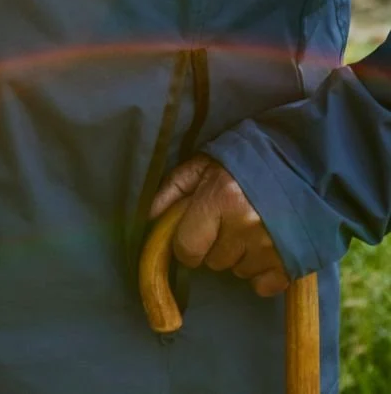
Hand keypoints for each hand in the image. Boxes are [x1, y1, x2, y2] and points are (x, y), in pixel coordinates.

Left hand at [149, 155, 290, 297]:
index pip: (187, 247)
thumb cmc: (242, 163)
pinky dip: (262, 271)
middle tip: (229, 222)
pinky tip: (267, 246)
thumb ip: (172, 189)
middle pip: (213, 261)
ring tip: (250, 228)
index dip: (186, 244)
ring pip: (238, 272)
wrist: (298, 163)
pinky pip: (262, 286)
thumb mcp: (202, 165)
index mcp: (220, 197)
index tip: (195, 233)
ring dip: (239, 256)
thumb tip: (149, 219)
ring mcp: (270, 245)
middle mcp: (245, 223)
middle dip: (216, 245)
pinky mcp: (291, 262)